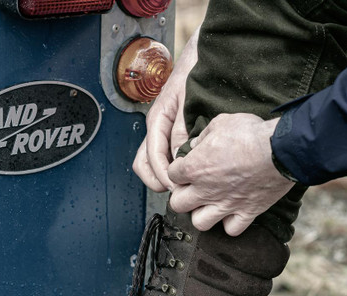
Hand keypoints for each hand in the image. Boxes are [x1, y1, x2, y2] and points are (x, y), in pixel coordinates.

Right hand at [132, 28, 199, 191]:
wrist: (202, 53)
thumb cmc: (194, 70)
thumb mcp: (189, 101)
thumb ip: (182, 130)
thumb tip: (179, 159)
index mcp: (157, 120)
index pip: (152, 157)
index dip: (163, 176)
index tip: (177, 187)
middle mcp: (156, 128)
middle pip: (145, 164)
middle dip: (157, 181)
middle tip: (177, 191)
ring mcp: (162, 131)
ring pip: (150, 163)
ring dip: (161, 176)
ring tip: (180, 185)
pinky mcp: (171, 133)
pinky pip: (163, 156)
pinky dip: (169, 168)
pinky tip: (185, 172)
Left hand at [168, 114, 294, 235]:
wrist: (282, 149)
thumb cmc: (250, 133)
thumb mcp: (221, 123)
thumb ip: (202, 136)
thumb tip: (194, 144)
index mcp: (194, 167)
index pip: (171, 174)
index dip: (177, 169)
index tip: (186, 165)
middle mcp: (205, 190)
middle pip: (177, 204)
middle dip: (182, 195)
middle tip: (192, 188)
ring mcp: (225, 204)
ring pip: (199, 223)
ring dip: (201, 214)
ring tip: (208, 204)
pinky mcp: (246, 212)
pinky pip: (231, 230)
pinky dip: (230, 224)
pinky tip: (232, 213)